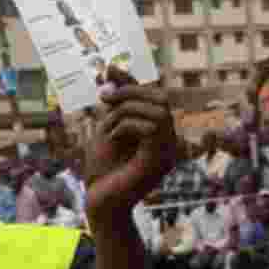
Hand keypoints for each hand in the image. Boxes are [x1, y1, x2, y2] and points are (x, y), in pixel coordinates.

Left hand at [85, 66, 185, 225]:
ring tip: (107, 126)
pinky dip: (127, 125)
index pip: (154, 97)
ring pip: (158, 111)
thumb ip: (114, 101)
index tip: (108, 71)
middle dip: (131, 91)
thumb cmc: (103, 169)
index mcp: (159, 133)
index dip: (133, 81)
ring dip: (127, 110)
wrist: (99, 201)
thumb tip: (111, 67)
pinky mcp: (159, 162)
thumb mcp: (107, 127)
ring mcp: (167, 152)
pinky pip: (151, 128)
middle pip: (161, 99)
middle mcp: (169, 141)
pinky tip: (111, 137)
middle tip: (104, 98)